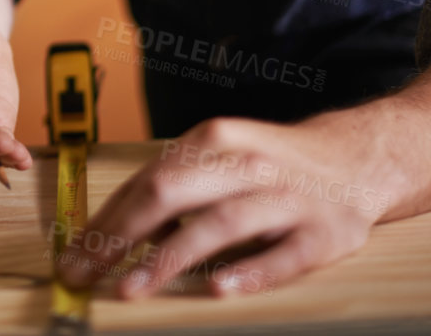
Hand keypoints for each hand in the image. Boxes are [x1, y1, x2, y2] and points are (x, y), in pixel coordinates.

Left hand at [60, 116, 394, 298]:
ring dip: (169, 258)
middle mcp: (247, 164)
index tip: (73, 253)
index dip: (104, 219)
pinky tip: (218, 290)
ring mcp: (285, 198)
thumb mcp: (222, 157)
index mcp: (215, 141)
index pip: (146, 181)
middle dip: (120, 236)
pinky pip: (282, 257)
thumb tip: (113, 226)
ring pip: (219, 224)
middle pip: (171, 194)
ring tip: (131, 288)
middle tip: (85, 272)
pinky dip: (250, 273)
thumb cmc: (274, 164)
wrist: (358, 159)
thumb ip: (175, 185)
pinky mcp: (321, 233)